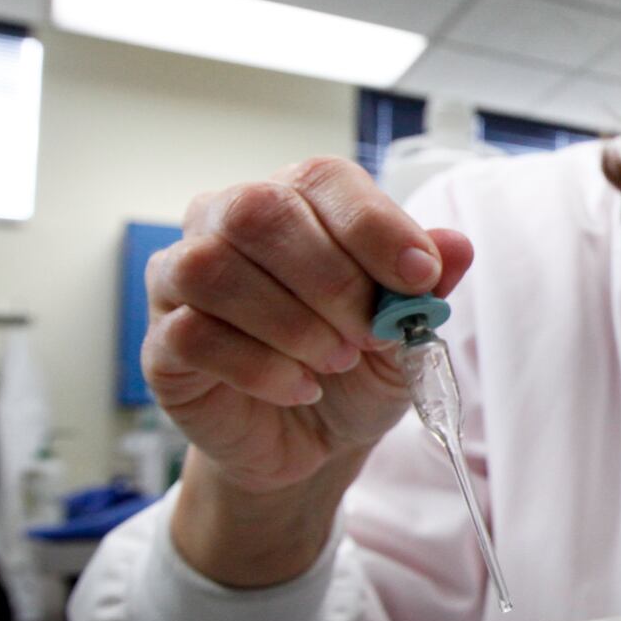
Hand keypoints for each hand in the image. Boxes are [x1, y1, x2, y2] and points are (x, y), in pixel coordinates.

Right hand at [143, 157, 473, 496]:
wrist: (312, 440)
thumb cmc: (356, 365)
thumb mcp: (409, 328)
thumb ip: (429, 284)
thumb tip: (457, 247)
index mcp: (295, 199)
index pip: (324, 180)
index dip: (375, 226)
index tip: (420, 278)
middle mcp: (226, 221)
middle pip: (259, 213)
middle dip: (331, 280)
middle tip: (370, 334)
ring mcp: (182, 278)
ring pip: (213, 269)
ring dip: (291, 323)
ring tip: (335, 361)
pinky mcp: (163, 341)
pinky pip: (193, 334)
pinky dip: (260, 367)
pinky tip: (300, 387)